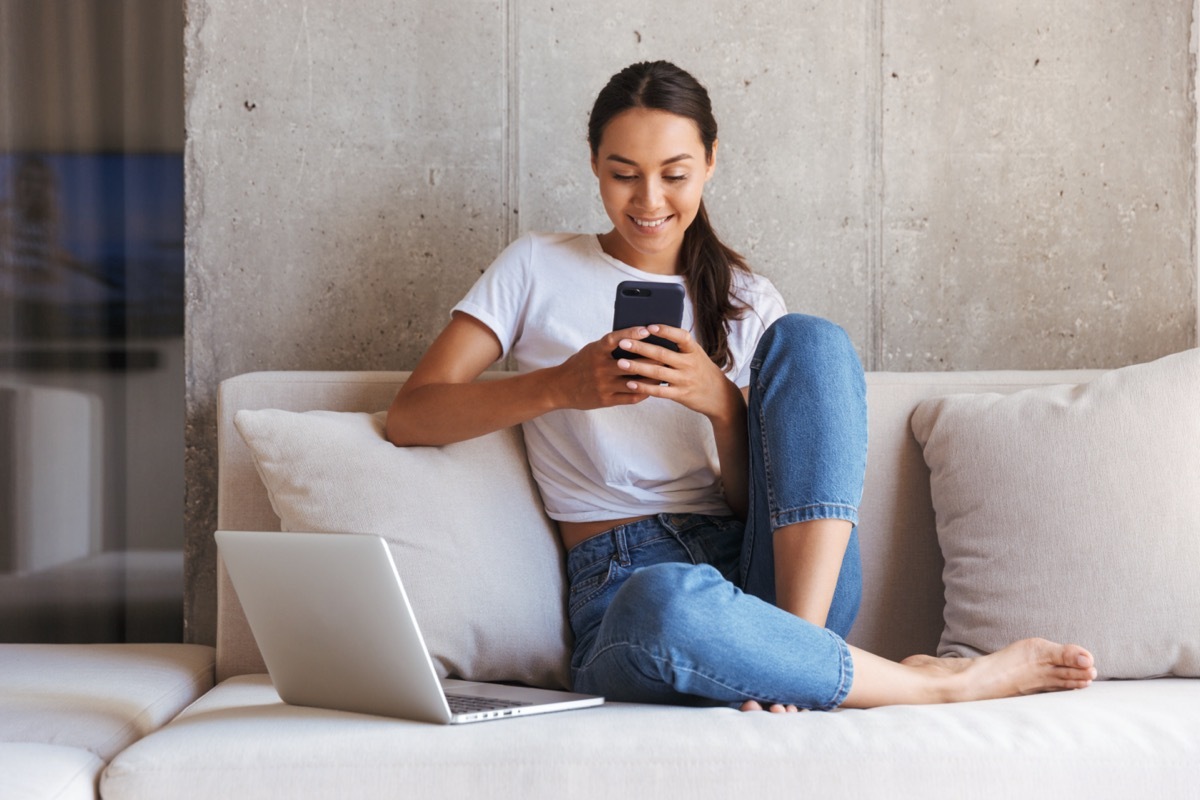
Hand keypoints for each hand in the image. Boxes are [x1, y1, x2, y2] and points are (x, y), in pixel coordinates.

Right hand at [549, 326, 659, 410]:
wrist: (560, 387)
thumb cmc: (580, 364)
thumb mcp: (591, 350)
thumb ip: (610, 346)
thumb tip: (636, 337)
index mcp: (596, 352)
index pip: (614, 339)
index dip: (631, 333)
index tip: (646, 330)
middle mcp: (600, 368)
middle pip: (631, 363)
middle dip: (651, 359)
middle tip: (667, 354)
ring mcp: (603, 385)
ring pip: (634, 382)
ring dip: (651, 378)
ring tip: (665, 373)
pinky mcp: (605, 400)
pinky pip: (630, 397)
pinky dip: (643, 392)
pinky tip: (653, 388)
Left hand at [612, 324, 742, 424]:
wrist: (719, 395)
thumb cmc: (701, 369)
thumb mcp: (695, 354)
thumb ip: (678, 346)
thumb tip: (651, 332)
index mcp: (694, 350)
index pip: (681, 337)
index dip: (665, 331)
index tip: (649, 326)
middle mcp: (690, 364)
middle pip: (662, 354)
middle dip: (641, 347)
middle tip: (623, 342)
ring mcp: (685, 380)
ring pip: (658, 372)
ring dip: (638, 367)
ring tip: (621, 362)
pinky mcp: (680, 395)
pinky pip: (659, 391)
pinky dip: (644, 387)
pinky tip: (630, 383)